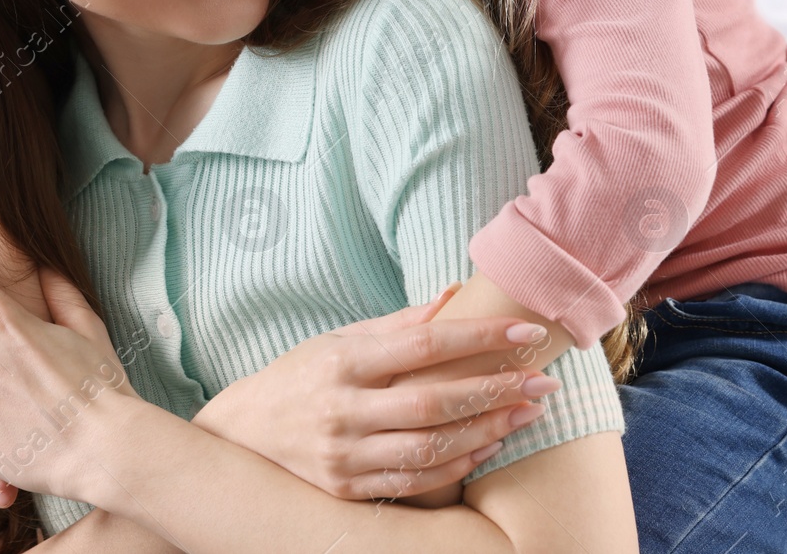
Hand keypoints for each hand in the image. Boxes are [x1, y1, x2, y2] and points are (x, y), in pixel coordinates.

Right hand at [191, 284, 558, 499]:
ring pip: (430, 446)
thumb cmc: (303, 376)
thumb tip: (456, 296)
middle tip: (542, 378)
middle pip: (434, 401)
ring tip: (529, 412)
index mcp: (344, 361)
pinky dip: (458, 464)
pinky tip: (491, 445)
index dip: (480, 336)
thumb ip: (400, 324)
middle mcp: (343, 410)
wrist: (243, 433)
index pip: (424, 344)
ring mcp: (344, 455)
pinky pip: (415, 480)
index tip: (525, 329)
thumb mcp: (341, 339)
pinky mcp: (347, 489)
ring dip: (488, 430)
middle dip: (496, 389)